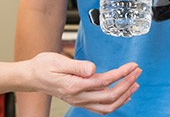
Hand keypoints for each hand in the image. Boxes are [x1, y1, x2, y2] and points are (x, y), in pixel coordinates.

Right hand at [25, 52, 140, 114]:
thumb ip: (77, 66)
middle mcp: (78, 97)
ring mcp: (79, 101)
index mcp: (74, 86)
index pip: (104, 81)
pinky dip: (116, 103)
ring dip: (124, 95)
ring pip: (108, 106)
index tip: (132, 66)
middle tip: (138, 72)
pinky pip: (101, 108)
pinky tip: (123, 95)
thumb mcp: (58, 61)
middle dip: (127, 84)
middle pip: (110, 96)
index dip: (121, 74)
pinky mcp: (80, 101)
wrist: (32, 76)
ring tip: (135, 84)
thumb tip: (93, 69)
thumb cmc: (43, 66)